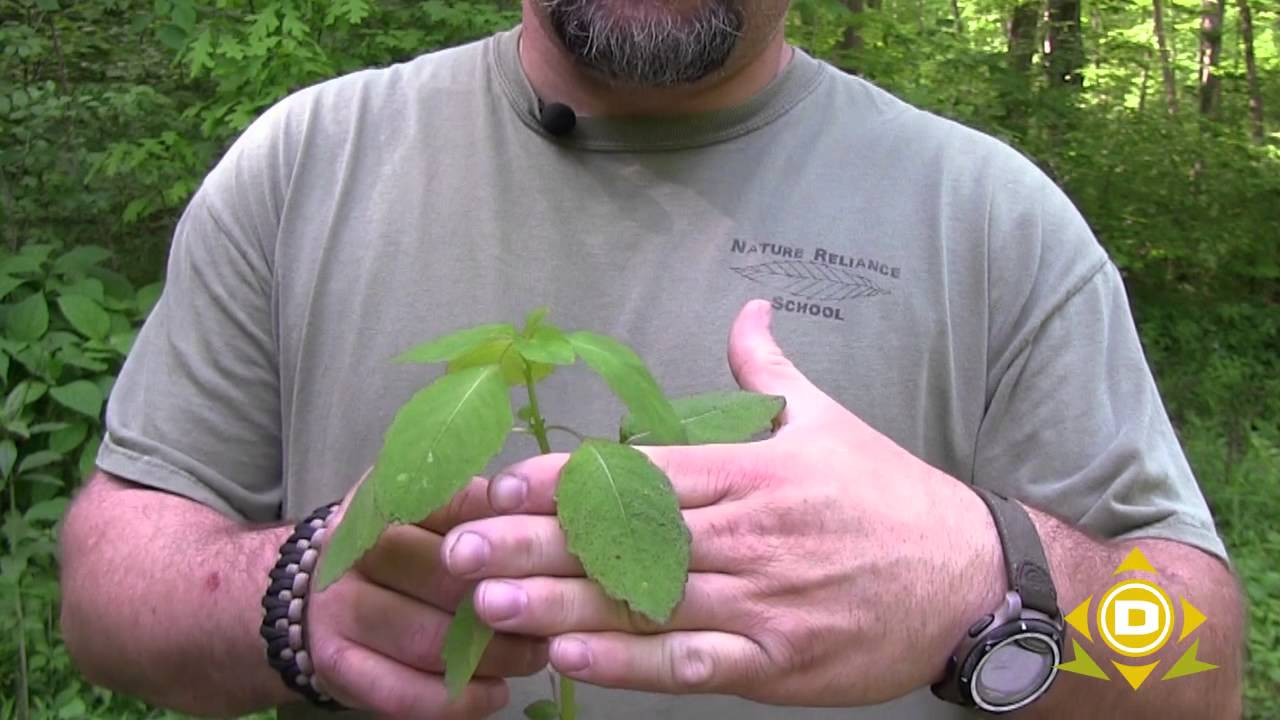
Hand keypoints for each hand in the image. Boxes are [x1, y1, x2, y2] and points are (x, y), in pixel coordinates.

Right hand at [307, 475, 548, 718]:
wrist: (319, 595)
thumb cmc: (406, 550)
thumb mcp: (437, 514)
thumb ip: (486, 513)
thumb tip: (554, 524)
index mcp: (392, 496)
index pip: (462, 510)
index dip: (512, 540)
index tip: (555, 560)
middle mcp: (356, 546)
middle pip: (445, 579)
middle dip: (510, 604)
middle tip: (553, 619)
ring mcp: (338, 606)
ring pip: (427, 639)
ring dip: (491, 657)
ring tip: (532, 658)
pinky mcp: (335, 661)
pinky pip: (401, 692)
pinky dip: (457, 701)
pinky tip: (493, 695)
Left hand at [440, 299, 1004, 706]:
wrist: (969, 578)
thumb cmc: (888, 494)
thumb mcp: (829, 420)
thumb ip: (769, 369)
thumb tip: (748, 310)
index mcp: (754, 469)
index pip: (641, 473)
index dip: (564, 481)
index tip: (498, 486)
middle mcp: (749, 533)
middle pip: (625, 538)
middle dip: (535, 544)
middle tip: (459, 550)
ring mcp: (763, 600)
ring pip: (647, 601)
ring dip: (561, 604)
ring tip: (487, 605)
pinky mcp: (779, 661)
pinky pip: (694, 663)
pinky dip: (632, 662)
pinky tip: (571, 656)